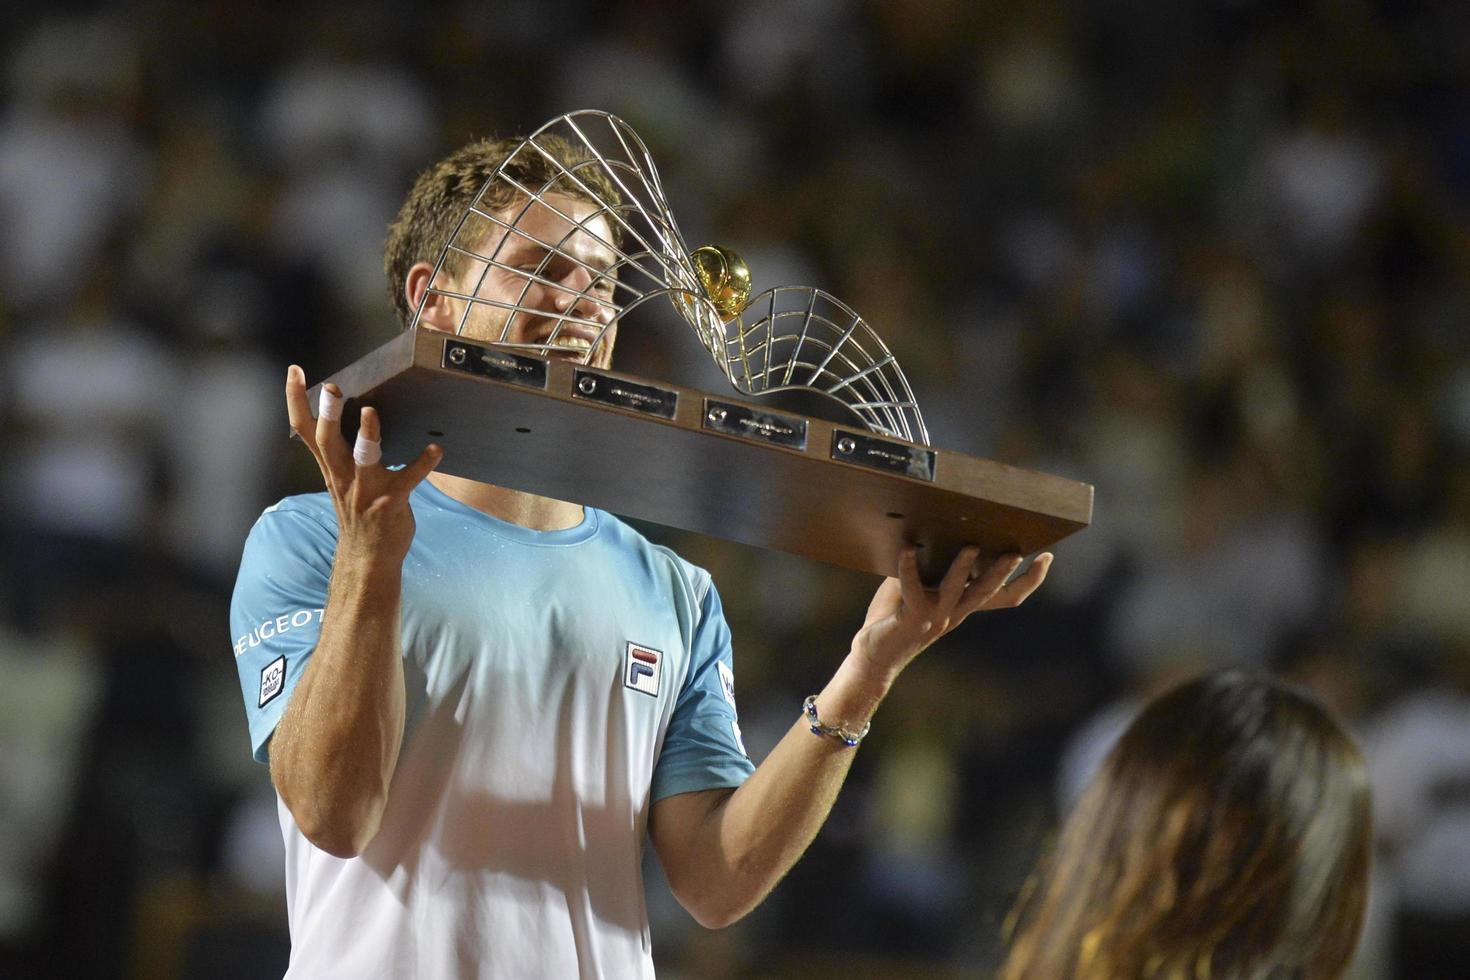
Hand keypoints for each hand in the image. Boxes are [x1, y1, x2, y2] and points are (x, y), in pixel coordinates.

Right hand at [284, 365, 441, 565]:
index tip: (294, 371)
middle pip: (328, 441)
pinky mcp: (391, 501)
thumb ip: (343, 452)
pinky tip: (435, 450)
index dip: (297, 400)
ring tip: (372, 412)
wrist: (368, 559)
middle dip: (328, 413)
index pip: (305, 430)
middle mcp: (343, 476)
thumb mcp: (342, 480)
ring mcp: (366, 490)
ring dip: (367, 436)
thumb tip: (356, 414)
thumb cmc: (360, 513)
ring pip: (363, 459)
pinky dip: (422, 463)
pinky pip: (408, 479)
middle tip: (331, 387)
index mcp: (331, 467)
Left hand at [850, 547, 1052, 677]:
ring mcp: (936, 616)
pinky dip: (909, 567)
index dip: (1030, 580)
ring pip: (957, 590)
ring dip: (964, 568)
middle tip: (1017, 551)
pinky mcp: (912, 617)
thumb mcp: (921, 586)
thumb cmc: (897, 613)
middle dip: (1004, 571)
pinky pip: (912, 588)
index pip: (1007, 595)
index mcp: (963, 605)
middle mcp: (956, 613)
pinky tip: (907, 548)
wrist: (876, 654)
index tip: (1047, 557)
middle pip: (989, 592)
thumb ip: (934, 565)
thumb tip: (940, 527)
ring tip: (972, 547)